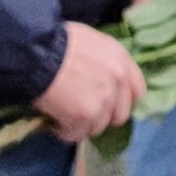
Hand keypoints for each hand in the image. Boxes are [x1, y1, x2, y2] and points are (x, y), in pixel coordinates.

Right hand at [33, 22, 146, 142]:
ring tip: (64, 115)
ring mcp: (103, 100)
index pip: (137, 92)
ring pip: (97, 127)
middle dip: (101, 116)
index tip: (107, 104)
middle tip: (82, 112)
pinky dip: (65, 131)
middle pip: (119, 115)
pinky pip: (77, 134)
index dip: (122, 101)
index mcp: (122, 60)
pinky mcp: (85, 116)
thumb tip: (102, 80)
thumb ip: (105, 63)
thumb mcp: (91, 41)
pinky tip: (55, 122)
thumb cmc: (58, 41)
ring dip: (81, 125)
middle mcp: (118, 81)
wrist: (37, 51)